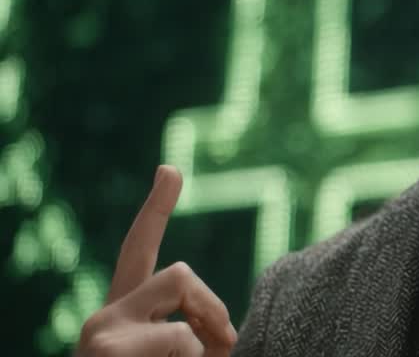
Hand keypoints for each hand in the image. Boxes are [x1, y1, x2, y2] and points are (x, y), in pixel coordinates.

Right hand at [77, 166, 236, 355]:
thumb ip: (195, 334)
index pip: (138, 254)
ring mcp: (102, 330)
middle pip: (180, 272)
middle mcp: (105, 316)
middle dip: (213, 307)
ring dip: (201, 344)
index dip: (157, 209)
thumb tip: (227, 333)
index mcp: (122, 314)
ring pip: (182, 303)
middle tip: (226, 345)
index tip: (170, 169)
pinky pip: (182, 339)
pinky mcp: (109, 348)